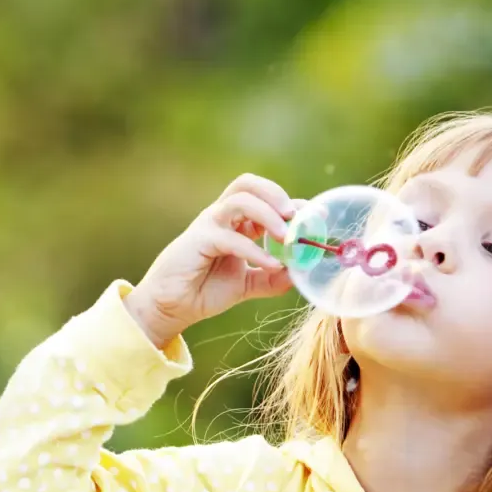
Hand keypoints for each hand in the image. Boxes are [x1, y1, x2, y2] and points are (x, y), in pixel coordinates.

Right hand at [123, 173, 302, 347]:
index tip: (318, 217)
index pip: (266, 200)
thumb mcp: (248, 284)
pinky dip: (254, 249)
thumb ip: (272, 278)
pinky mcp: (199, 239)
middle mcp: (223, 217)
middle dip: (276, 194)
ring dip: (268, 214)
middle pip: (249, 185)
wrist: (172, 307)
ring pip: (240, 200)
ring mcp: (209, 224)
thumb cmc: (205, 290)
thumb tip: (300, 273)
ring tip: (286, 236)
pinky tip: (271, 265)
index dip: (294, 204)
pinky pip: (230, 236)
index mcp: (236, 223)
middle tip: (296, 216)